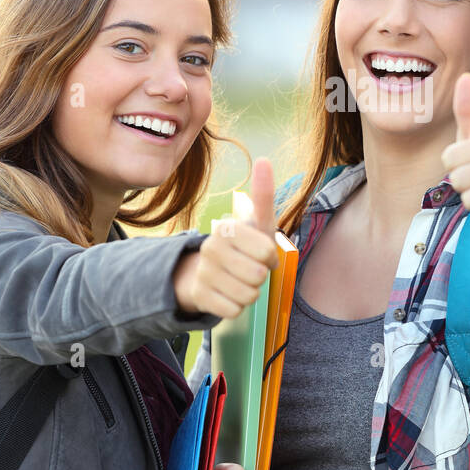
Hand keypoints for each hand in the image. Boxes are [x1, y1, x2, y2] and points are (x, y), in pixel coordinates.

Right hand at [174, 158, 277, 318]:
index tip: (261, 252)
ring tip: (239, 280)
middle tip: (249, 268)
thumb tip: (264, 160)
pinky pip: (234, 310)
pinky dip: (236, 307)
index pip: (267, 253)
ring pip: (248, 296)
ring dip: (250, 292)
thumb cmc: (243, 245)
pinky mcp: (199, 296)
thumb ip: (263, 194)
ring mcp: (203, 273)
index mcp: (227, 228)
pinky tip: (227, 293)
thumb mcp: (257, 223)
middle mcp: (211, 248)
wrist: (206, 270)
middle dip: (260, 277)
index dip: (270, 257)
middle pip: (258, 276)